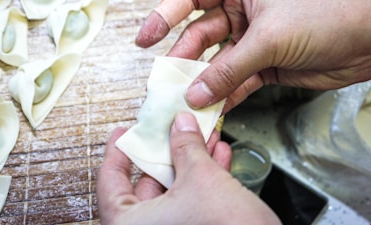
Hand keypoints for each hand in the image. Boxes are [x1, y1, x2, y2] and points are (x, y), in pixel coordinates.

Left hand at [97, 112, 280, 224]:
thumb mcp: (201, 178)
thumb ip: (186, 147)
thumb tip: (181, 126)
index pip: (110, 182)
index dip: (117, 152)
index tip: (123, 135)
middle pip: (147, 184)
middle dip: (168, 152)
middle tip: (173, 131)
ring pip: (174, 192)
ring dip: (191, 162)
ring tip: (203, 139)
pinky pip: (191, 203)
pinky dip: (203, 180)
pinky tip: (217, 159)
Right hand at [136, 0, 370, 112]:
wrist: (369, 39)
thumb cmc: (328, 13)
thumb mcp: (269, 37)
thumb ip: (229, 68)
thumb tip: (197, 92)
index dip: (164, 16)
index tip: (146, 38)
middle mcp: (242, 12)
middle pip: (200, 36)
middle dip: (183, 60)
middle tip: (168, 82)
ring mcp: (252, 41)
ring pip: (217, 64)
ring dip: (203, 84)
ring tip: (186, 101)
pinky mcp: (264, 65)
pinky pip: (236, 81)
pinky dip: (225, 96)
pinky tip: (212, 108)